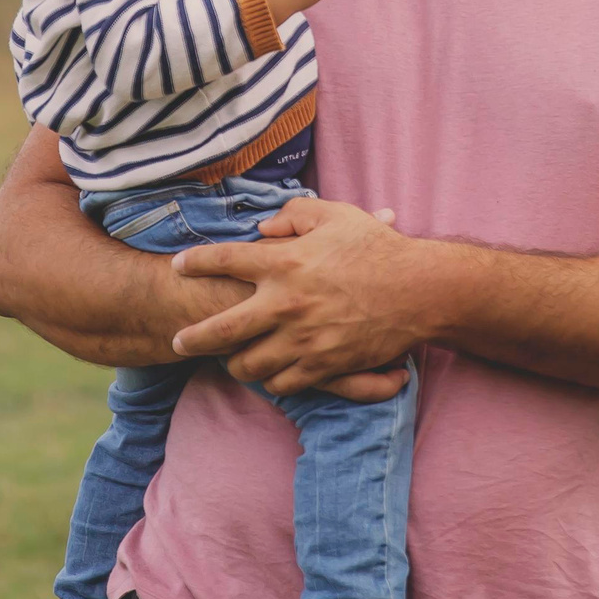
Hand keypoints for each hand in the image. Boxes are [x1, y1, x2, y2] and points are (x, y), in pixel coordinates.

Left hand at [166, 197, 426, 395]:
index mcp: (283, 262)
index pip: (221, 261)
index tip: (179, 267)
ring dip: (234, 363)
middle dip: (191, 339)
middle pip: (218, 330)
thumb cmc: (377, 248)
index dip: (194, 264)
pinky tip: (270, 372)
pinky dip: (272, 379)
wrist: (420, 290)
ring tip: (228, 359)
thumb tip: (263, 227)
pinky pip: (282, 383)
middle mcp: (284, 304)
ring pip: (247, 365)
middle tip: (178, 341)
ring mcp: (302, 339)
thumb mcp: (335, 216)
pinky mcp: (323, 365)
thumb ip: (294, 214)